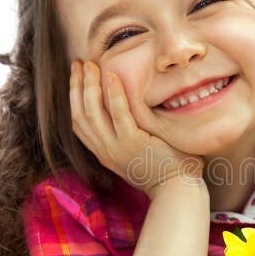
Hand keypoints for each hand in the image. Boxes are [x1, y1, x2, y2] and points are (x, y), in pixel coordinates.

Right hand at [70, 60, 205, 196]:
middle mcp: (105, 152)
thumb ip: (132, 133)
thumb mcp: (140, 152)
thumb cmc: (169, 170)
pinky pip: (119, 115)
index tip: (78, 76)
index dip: (75, 98)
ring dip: (89, 86)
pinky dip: (114, 94)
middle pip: (80, 115)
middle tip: (78, 64)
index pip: (80, 123)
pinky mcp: (133, 144)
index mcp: (106, 153)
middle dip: (76, 87)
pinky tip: (111, 75)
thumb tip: (139, 106)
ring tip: (90, 65)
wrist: (179, 191)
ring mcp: (117, 149)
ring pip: (92, 113)